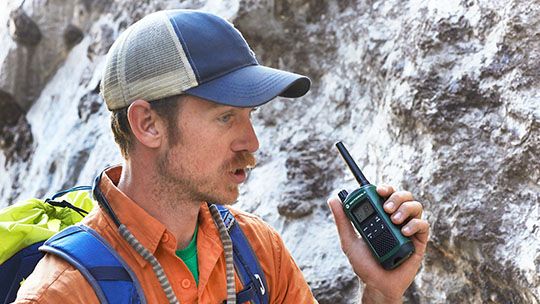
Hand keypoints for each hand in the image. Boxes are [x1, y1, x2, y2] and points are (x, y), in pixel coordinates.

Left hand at [327, 185, 429, 303]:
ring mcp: (408, 229)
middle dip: (396, 197)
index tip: (378, 190)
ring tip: (394, 220)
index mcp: (381, 216)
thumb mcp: (349, 240)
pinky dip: (415, 224)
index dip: (385, 188)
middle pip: (404, 196)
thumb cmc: (364, 264)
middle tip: (386, 208)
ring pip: (416, 206)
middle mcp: (396, 219)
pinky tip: (404, 231)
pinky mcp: (419, 242)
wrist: (376, 285)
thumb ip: (342, 220)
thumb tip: (333, 199)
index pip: (387, 195)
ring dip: (406, 208)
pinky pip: (424, 225)